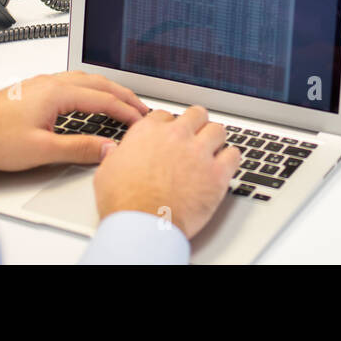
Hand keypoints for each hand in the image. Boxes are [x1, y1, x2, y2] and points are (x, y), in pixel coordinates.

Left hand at [0, 70, 148, 170]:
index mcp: (56, 92)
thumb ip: (79, 149)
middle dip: (124, 96)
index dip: (126, 112)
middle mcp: (51, 82)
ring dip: (108, 90)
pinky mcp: (34, 88)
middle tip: (142, 109)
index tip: (141, 122)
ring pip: (86, 80)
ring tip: (123, 103)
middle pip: (99, 83)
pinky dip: (92, 89)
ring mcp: (42, 83)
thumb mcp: (41, 150)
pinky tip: (91, 99)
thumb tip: (107, 148)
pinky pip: (73, 82)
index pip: (103, 99)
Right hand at [92, 106, 239, 238]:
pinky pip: (234, 155)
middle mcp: (176, 136)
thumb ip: (115, 156)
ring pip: (217, 130)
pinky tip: (224, 166)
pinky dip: (230, 159)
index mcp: (149, 132)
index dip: (169, 126)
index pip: (166, 116)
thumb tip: (113, 151)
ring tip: (212, 150)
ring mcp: (199, 152)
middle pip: (196, 115)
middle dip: (196, 124)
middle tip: (195, 137)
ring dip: (215, 139)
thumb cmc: (124, 202)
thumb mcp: (107, 172)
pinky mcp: (217, 173)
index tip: (170, 136)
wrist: (142, 225)